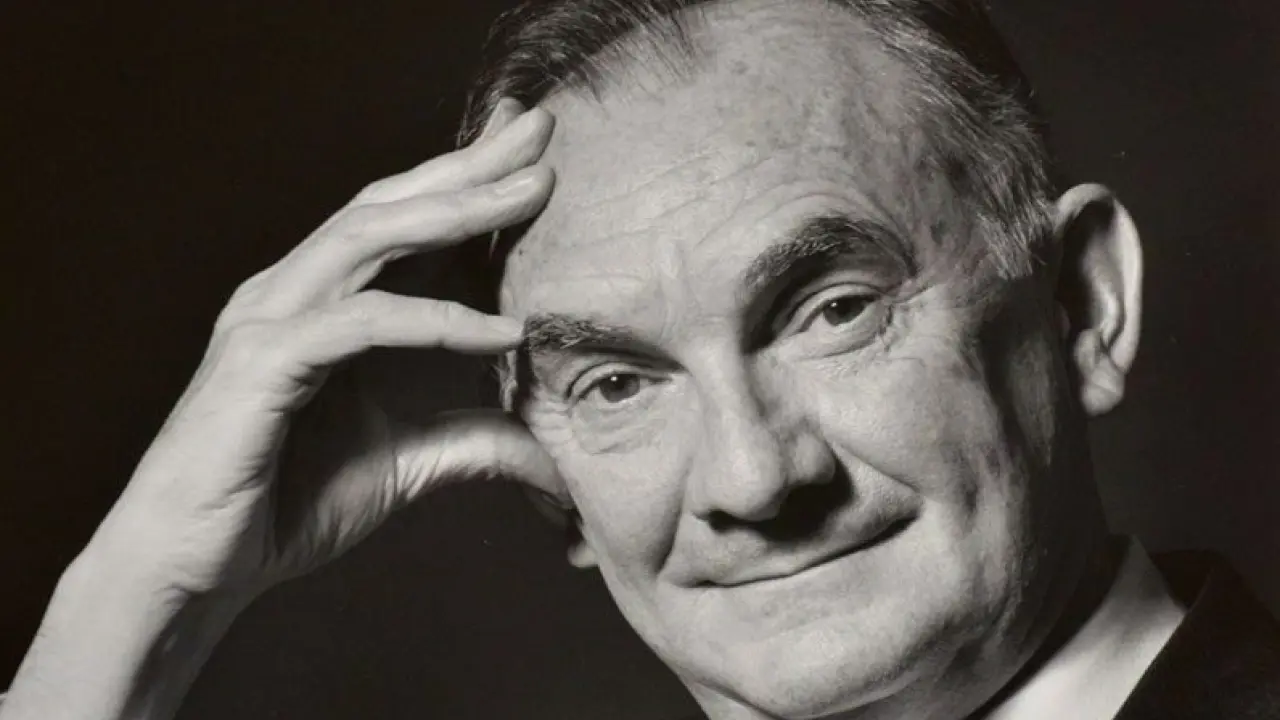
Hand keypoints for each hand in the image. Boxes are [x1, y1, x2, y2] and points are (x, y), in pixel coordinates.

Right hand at [89, 98, 560, 602]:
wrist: (198, 568)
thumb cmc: (287, 504)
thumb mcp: (407, 465)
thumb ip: (472, 442)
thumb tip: (549, 451)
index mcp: (322, 304)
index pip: (401, 221)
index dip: (464, 179)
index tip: (533, 150)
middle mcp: (293, 293)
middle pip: (389, 205)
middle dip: (469, 166)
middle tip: (541, 127)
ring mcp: (272, 320)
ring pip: (369, 239)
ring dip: (455, 211)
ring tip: (531, 192)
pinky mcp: (264, 364)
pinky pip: (363, 323)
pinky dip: (435, 321)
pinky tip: (500, 330)